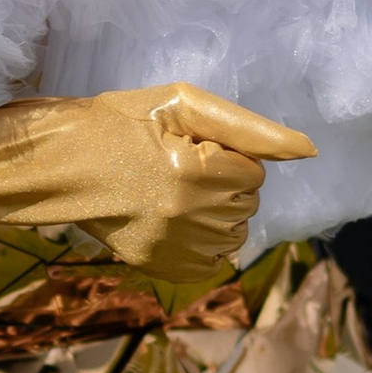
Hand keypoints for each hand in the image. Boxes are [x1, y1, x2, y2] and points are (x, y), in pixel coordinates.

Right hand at [0, 83, 316, 285]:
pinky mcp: (163, 266)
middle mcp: (188, 216)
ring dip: (217, 214)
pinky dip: (204, 243)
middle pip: (246, 204)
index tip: (191, 149)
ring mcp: (174, 246)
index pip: (253, 173)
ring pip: (234, 234)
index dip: (226, 157)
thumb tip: (308, 150)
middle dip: (225, 185)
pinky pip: (214, 262)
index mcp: (194, 171)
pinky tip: (176, 222)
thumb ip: (249, 128)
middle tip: (180, 168)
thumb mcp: (182, 105)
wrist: (63, 163)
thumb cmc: (123, 124)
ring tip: (176, 194)